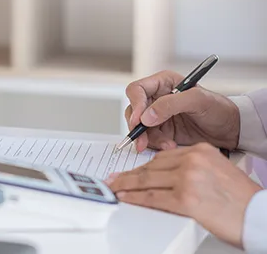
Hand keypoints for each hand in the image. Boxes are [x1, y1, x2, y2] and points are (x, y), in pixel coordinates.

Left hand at [107, 143, 261, 247]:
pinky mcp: (185, 199)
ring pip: (146, 180)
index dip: (142, 166)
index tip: (130, 171)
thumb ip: (192, 168)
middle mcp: (194, 160)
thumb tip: (166, 176)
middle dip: (129, 176)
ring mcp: (188, 179)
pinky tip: (125, 198)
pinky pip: (151, 197)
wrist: (258, 215)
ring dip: (126, 186)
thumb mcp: (216, 172)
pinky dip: (134, 198)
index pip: (162, 157)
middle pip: (151, 167)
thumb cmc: (241, 200)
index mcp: (201, 151)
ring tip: (114, 189)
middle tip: (114, 180)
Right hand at [125, 70, 239, 151]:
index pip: (137, 90)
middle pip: (133, 111)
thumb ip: (170, 104)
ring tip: (167, 145)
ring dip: (148, 139)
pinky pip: (149, 138)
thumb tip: (145, 117)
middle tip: (142, 141)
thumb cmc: (219, 109)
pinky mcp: (162, 131)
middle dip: (137, 127)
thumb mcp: (197, 100)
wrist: (231, 130)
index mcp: (163, 83)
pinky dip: (156, 145)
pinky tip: (170, 146)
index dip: (135, 104)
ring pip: (139, 127)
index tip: (139, 121)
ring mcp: (158, 116)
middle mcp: (157, 98)